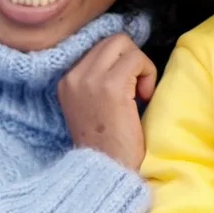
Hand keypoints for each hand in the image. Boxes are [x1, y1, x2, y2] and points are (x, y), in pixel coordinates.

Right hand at [58, 34, 156, 170]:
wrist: (107, 172)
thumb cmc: (107, 146)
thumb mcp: (90, 107)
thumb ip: (97, 82)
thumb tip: (124, 56)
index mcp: (66, 81)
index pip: (97, 47)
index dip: (119, 62)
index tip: (128, 84)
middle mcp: (74, 76)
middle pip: (111, 40)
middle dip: (131, 58)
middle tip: (136, 88)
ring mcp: (90, 79)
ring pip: (123, 43)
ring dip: (140, 65)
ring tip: (140, 94)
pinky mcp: (111, 86)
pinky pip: (136, 59)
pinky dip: (147, 73)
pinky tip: (144, 98)